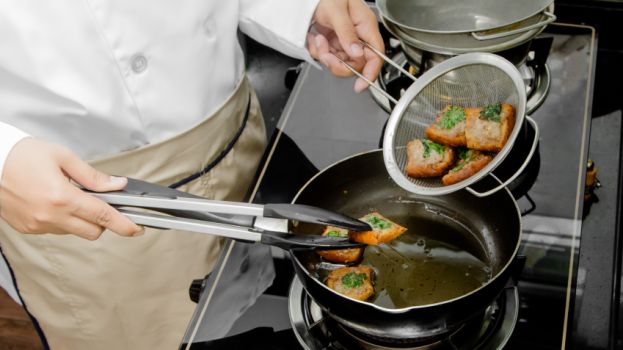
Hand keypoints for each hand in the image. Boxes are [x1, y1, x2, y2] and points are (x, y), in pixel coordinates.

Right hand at [0, 138, 142, 239]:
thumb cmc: (21, 155)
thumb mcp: (62, 157)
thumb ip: (93, 176)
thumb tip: (117, 185)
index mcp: (61, 197)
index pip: (102, 216)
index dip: (123, 224)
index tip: (137, 229)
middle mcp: (49, 216)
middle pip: (92, 232)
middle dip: (102, 220)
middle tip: (99, 202)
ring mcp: (37, 225)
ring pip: (73, 232)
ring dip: (80, 219)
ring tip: (67, 195)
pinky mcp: (27, 229)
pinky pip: (55, 230)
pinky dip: (62, 219)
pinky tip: (52, 201)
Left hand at [307, 0, 383, 92]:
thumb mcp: (337, 11)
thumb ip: (347, 33)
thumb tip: (357, 53)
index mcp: (366, 26)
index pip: (376, 55)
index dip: (371, 73)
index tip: (361, 85)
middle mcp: (358, 36)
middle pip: (357, 64)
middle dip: (339, 64)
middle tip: (326, 55)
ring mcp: (346, 41)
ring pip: (341, 63)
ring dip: (326, 56)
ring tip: (318, 40)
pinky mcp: (334, 43)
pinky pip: (329, 57)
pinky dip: (319, 52)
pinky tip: (316, 38)